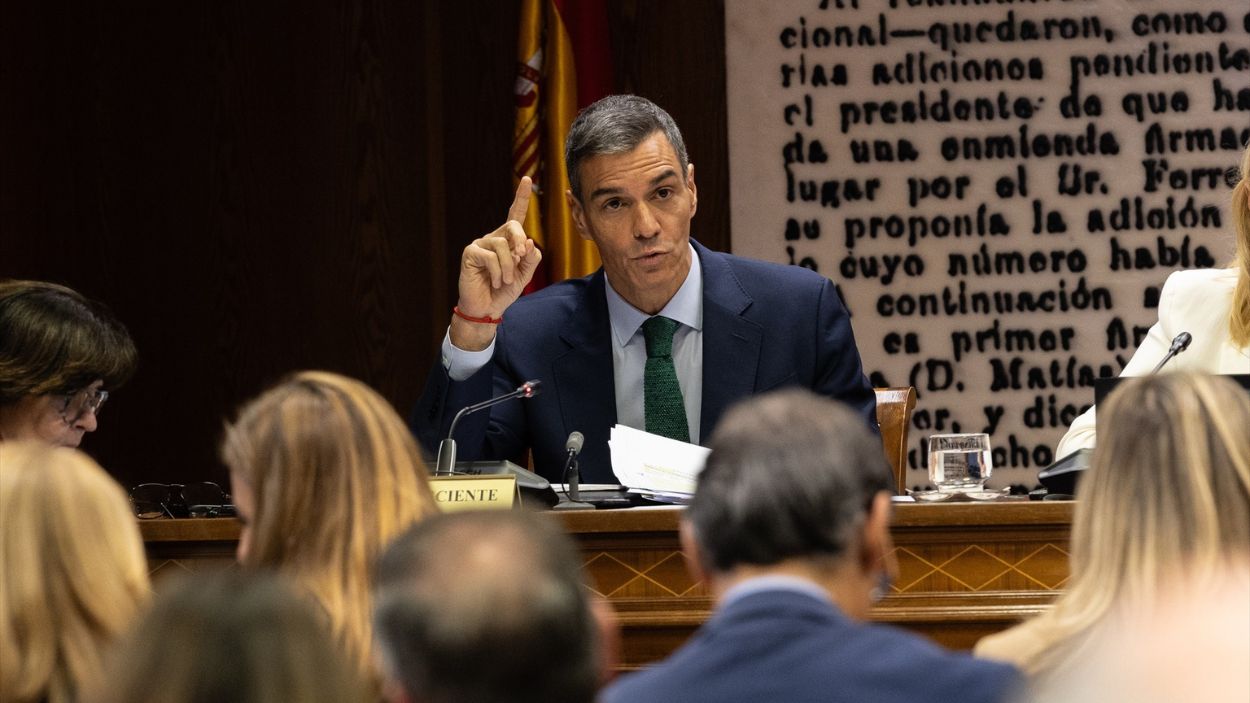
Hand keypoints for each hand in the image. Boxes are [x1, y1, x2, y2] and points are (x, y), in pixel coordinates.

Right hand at [451, 177, 542, 349]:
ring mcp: (480, 244)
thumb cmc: (504, 291)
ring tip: (505, 281)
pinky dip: (498, 272)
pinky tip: (494, 282)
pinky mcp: (470, 253)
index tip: (528, 179)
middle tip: (520, 259)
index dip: (521, 197)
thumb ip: (531, 258)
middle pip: (513, 226)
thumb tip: (530, 241)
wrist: (486, 309)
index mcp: (507, 240)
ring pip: (503, 245)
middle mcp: (493, 238)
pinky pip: (491, 256)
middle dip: (521, 242)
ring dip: (509, 267)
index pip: (515, 215)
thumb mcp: (524, 275)